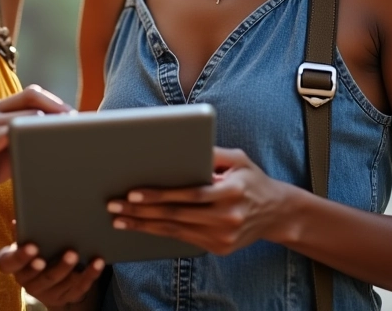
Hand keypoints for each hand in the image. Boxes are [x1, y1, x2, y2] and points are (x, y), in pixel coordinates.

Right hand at [0, 85, 71, 211]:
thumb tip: (62, 127)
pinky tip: (34, 143)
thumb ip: (29, 132)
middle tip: (72, 123)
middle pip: (29, 100)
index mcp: (0, 108)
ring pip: (19, 118)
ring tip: (59, 134)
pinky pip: (2, 137)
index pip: (31, 93)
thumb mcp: (14, 144)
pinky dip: (20, 137)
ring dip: (41, 125)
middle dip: (54, 109)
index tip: (71, 114)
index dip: (53, 100)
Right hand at [0, 242, 104, 307]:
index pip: (10, 264)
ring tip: (80, 254)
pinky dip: (90, 275)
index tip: (33, 247)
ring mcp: (48, 292)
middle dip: (57, 266)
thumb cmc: (36, 250)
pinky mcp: (66, 297)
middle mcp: (28, 283)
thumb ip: (24, 232)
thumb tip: (18, 220)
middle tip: (69, 252)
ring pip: (60, 283)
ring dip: (72, 270)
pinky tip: (98, 262)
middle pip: (42, 277)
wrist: (47, 277)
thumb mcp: (26, 241)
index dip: (21, 257)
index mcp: (15, 267)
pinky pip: (79, 288)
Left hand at [105, 147, 291, 254]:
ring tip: (119, 219)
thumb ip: (212, 152)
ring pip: (175, 231)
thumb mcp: (238, 159)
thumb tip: (183, 144)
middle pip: (176, 215)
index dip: (160, 195)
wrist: (277, 212)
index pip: (189, 195)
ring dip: (144, 226)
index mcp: (231, 192)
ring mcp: (223, 237)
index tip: (133, 193)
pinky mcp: (219, 248)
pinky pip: (183, 239)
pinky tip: (140, 227)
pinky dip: (160, 233)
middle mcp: (227, 217)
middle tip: (114, 206)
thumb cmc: (252, 178)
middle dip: (141, 212)